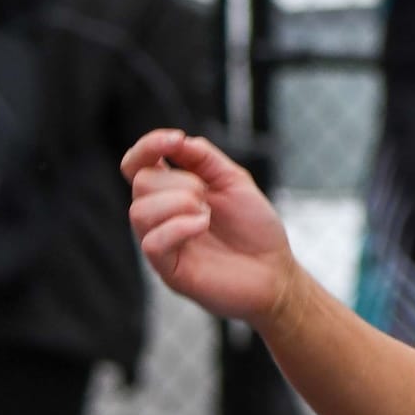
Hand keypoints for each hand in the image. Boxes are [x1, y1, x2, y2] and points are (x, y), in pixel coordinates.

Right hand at [121, 132, 299, 326]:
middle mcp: (161, 217)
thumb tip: (177, 140)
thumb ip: (204, 158)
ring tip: (206, 214)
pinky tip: (202, 225)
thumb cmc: (256, 230)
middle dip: (178, 182)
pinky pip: (152, 243)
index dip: (148, 146)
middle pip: (140, 182)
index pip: (137, 164)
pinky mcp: (170, 271)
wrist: (277, 273)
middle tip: (207, 198)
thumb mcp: (234, 181)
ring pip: (138, 211)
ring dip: (177, 203)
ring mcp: (163, 244)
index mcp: (171, 193)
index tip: (175, 140)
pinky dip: (178, 227)